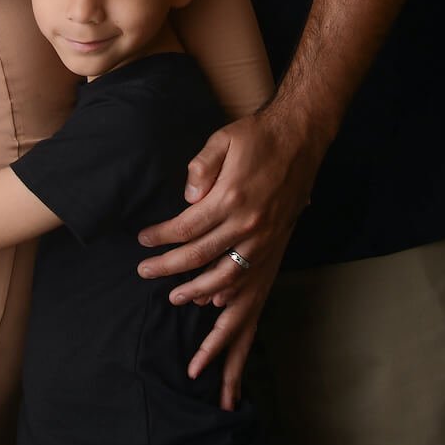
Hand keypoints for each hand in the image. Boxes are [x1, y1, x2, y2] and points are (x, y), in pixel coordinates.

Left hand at [137, 106, 323, 406]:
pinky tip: (216, 307)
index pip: (187, 228)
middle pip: (202, 259)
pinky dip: (234, 299)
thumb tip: (186, 197)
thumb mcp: (224, 139)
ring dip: (198, 292)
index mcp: (233, 200)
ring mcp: (266, 240)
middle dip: (169, 269)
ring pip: (228, 280)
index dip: (161, 237)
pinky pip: (254, 283)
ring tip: (174, 298)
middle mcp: (249, 226)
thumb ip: (201, 167)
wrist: (303, 139)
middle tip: (145, 273)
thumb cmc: (258, 136)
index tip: (142, 241)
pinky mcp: (276, 247)